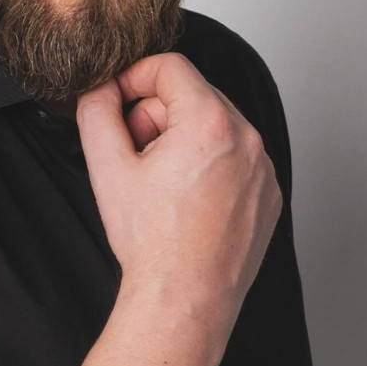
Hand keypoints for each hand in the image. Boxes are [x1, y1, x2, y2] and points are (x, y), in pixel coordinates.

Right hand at [76, 52, 282, 334]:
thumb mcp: (107, 167)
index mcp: (209, 121)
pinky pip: (237, 158)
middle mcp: (246, 138)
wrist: (185, 299)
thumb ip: (96, 110)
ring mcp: (263, 167)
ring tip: (163, 184)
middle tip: (137, 156)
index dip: (134, 77)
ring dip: (183, 141)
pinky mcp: (269, 192)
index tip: (118, 101)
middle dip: (157, 116)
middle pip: (192, 95)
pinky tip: (188, 200)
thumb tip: (99, 86)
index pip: (169, 66)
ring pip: (215, 126)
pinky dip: (211, 166)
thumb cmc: (151, 242)